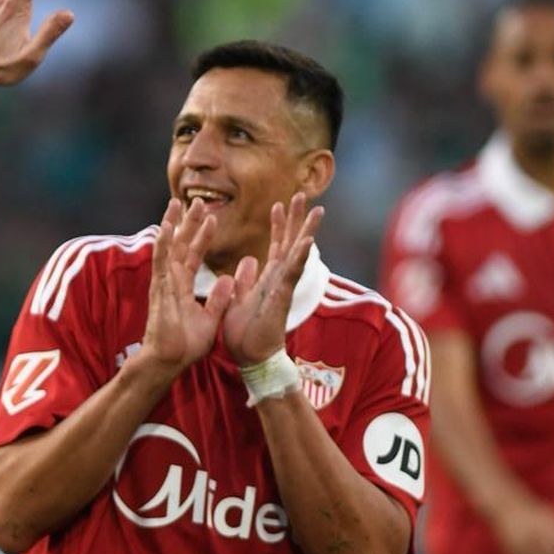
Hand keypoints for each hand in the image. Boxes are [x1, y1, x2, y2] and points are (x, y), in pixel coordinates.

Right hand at [132, 198, 234, 379]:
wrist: (170, 360)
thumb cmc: (185, 344)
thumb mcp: (210, 318)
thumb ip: (218, 299)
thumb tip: (229, 279)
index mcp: (183, 286)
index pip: (194, 254)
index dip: (202, 236)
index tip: (210, 217)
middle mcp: (172, 279)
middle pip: (181, 244)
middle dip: (188, 222)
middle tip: (195, 200)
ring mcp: (164, 282)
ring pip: (169, 246)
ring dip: (174, 224)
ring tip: (178, 202)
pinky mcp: (160, 289)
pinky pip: (162, 262)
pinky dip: (163, 244)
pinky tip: (166, 226)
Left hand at [220, 194, 324, 366]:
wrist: (250, 359)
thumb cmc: (244, 334)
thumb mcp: (237, 299)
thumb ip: (244, 280)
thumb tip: (248, 260)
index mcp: (267, 279)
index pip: (276, 246)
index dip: (278, 225)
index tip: (279, 203)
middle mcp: (278, 280)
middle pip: (289, 243)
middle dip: (296, 219)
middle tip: (303, 195)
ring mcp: (282, 288)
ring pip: (296, 254)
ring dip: (305, 231)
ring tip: (316, 210)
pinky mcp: (281, 298)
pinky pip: (291, 275)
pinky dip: (299, 257)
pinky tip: (307, 241)